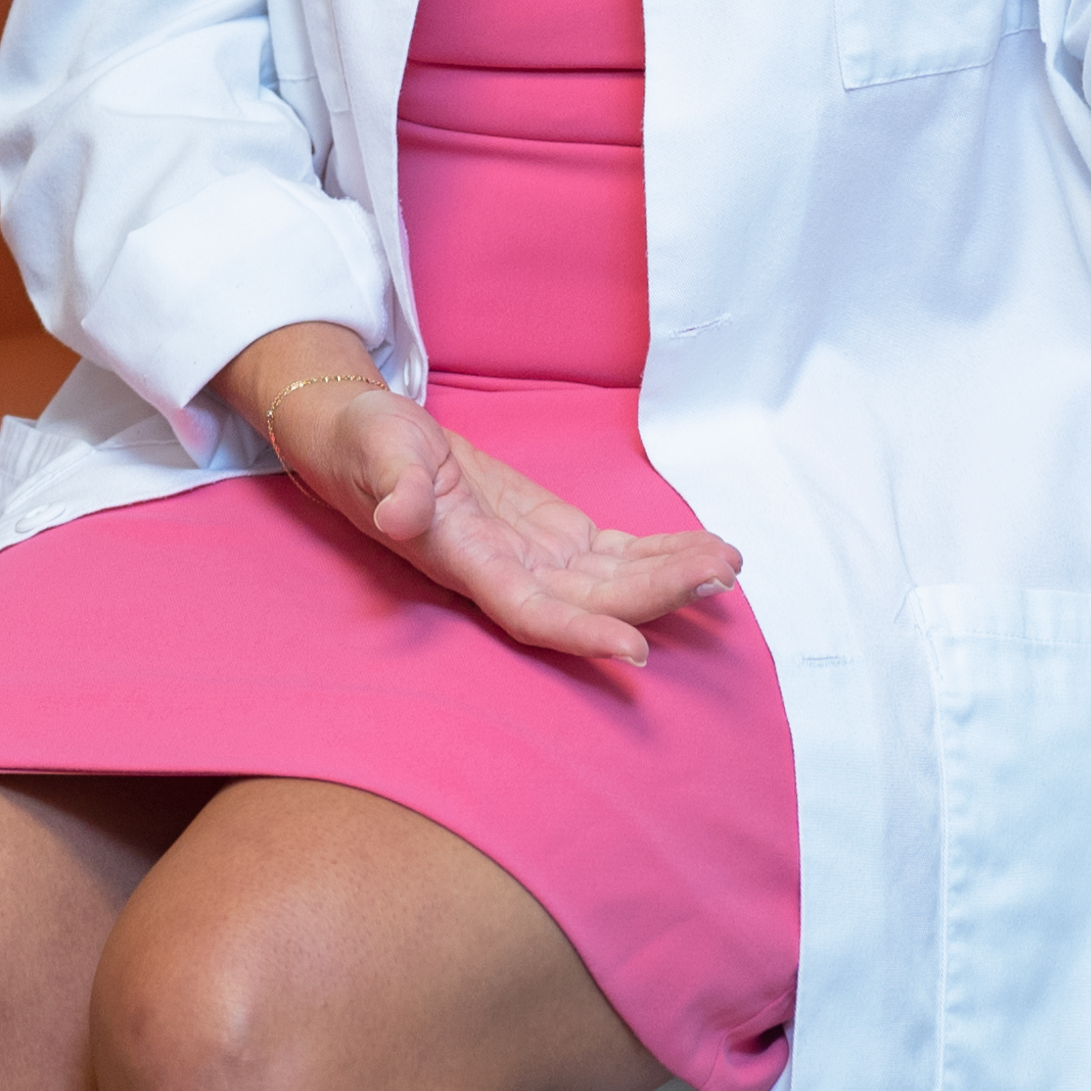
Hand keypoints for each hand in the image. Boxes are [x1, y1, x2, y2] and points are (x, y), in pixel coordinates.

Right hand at [286, 380, 742, 669]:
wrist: (367, 440)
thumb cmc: (363, 444)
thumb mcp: (372, 449)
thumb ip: (391, 485)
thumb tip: (397, 517)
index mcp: (463, 561)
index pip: (529, 612)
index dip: (580, 635)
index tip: (634, 650)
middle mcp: (506, 573)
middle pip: (590, 601)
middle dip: (655, 595)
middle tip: (719, 575)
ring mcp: (534, 557)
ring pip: (612, 582)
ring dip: (671, 578)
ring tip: (728, 563)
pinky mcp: (551, 535)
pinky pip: (614, 556)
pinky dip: (659, 556)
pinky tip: (703, 552)